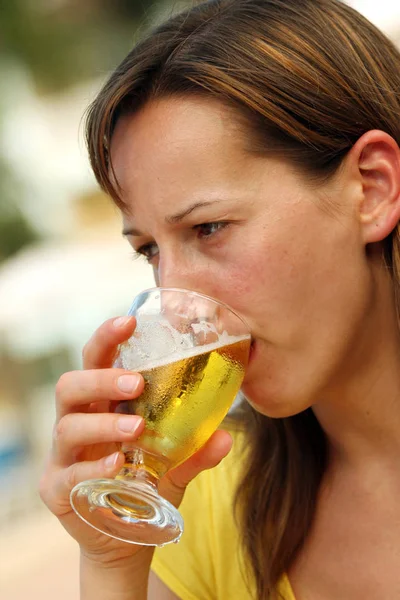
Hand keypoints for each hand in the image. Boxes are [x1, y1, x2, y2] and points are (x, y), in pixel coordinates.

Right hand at [39, 315, 232, 565]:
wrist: (125, 538)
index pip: (94, 360)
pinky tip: (117, 465)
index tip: (129, 321)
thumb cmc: (146, 486)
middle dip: (101, 379)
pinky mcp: (56, 489)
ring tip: (136, 428)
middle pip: (70, 385)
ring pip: (67, 426)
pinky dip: (93, 467)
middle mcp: (77, 422)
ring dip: (103, 424)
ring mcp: (63, 456)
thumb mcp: (175, 466)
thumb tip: (227, 436)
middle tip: (135, 382)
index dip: (106, 338)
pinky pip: (68, 472)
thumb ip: (195, 450)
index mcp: (101, 404)